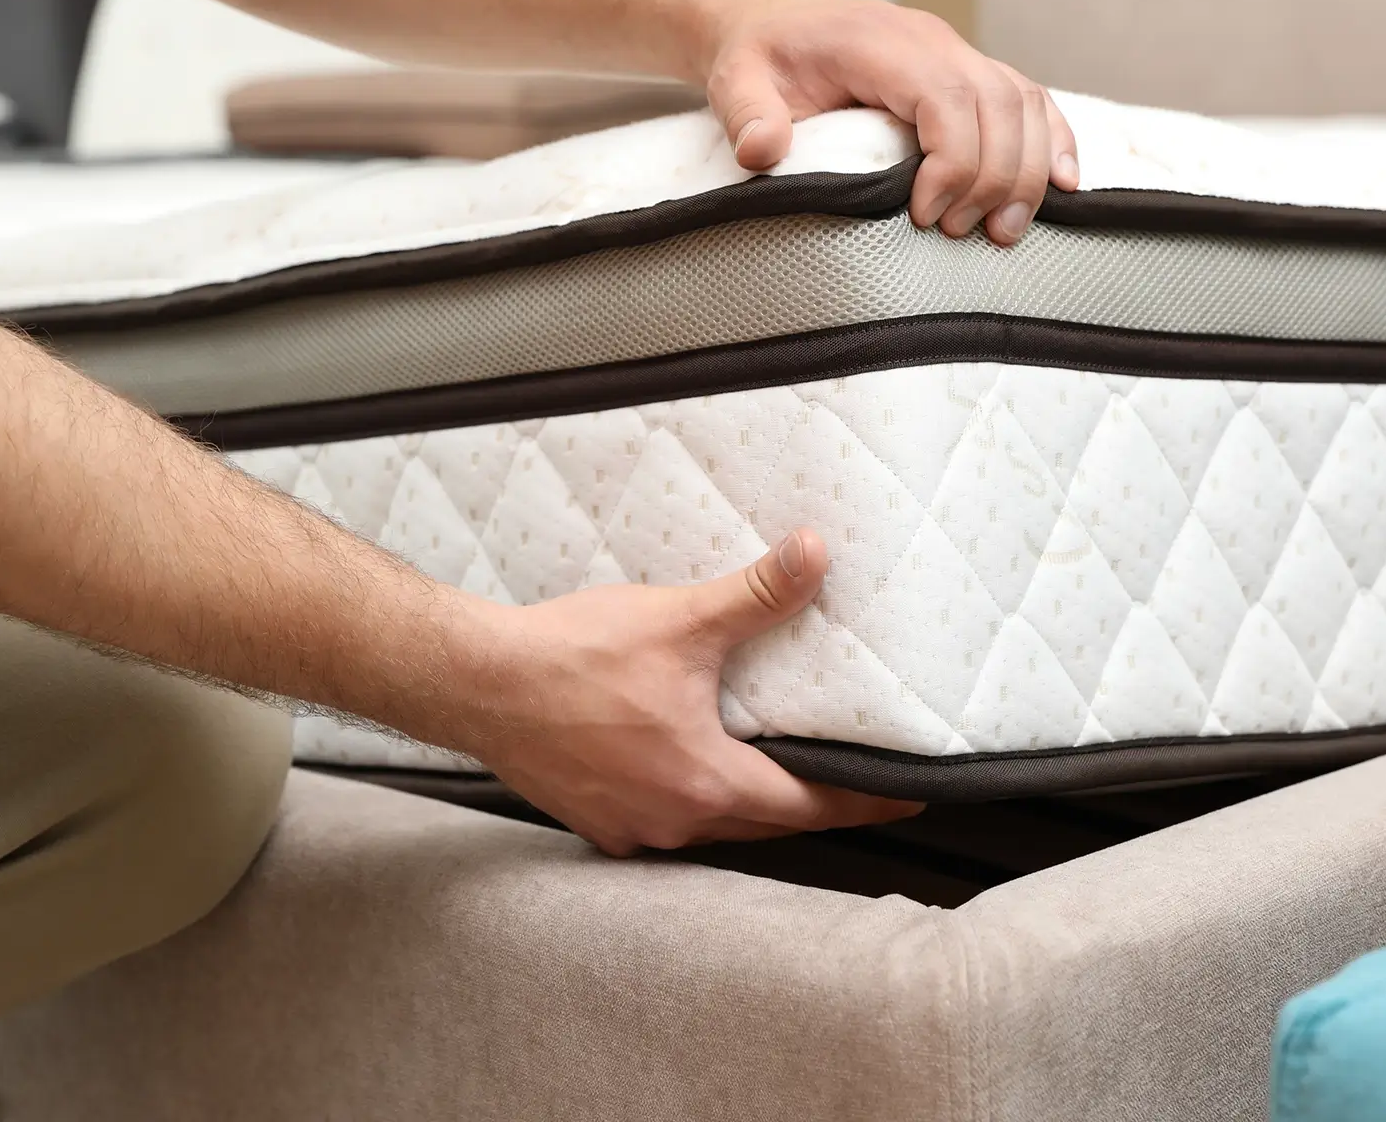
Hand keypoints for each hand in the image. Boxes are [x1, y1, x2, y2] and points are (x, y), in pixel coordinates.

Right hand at [451, 529, 921, 855]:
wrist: (478, 683)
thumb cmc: (574, 656)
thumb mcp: (681, 621)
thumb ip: (757, 594)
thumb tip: (815, 555)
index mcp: (709, 785)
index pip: (814, 806)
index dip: (867, 799)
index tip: (908, 796)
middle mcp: (675, 823)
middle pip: (768, 823)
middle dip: (813, 801)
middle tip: (854, 778)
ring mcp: (632, 829)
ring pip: (715, 826)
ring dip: (749, 800)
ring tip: (777, 767)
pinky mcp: (596, 822)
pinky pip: (665, 822)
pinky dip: (692, 798)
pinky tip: (691, 766)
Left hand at [702, 0, 1079, 245]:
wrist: (778, 25)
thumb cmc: (763, 58)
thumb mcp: (737, 81)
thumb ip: (747, 114)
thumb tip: (761, 151)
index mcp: (883, 42)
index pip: (948, 97)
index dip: (953, 161)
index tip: (924, 215)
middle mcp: (934, 41)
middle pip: (999, 105)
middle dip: (993, 179)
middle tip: (957, 234)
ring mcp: (959, 53)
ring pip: (1025, 104)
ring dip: (1027, 173)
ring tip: (1001, 232)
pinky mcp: (972, 73)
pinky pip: (1031, 101)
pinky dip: (1053, 143)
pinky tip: (1062, 185)